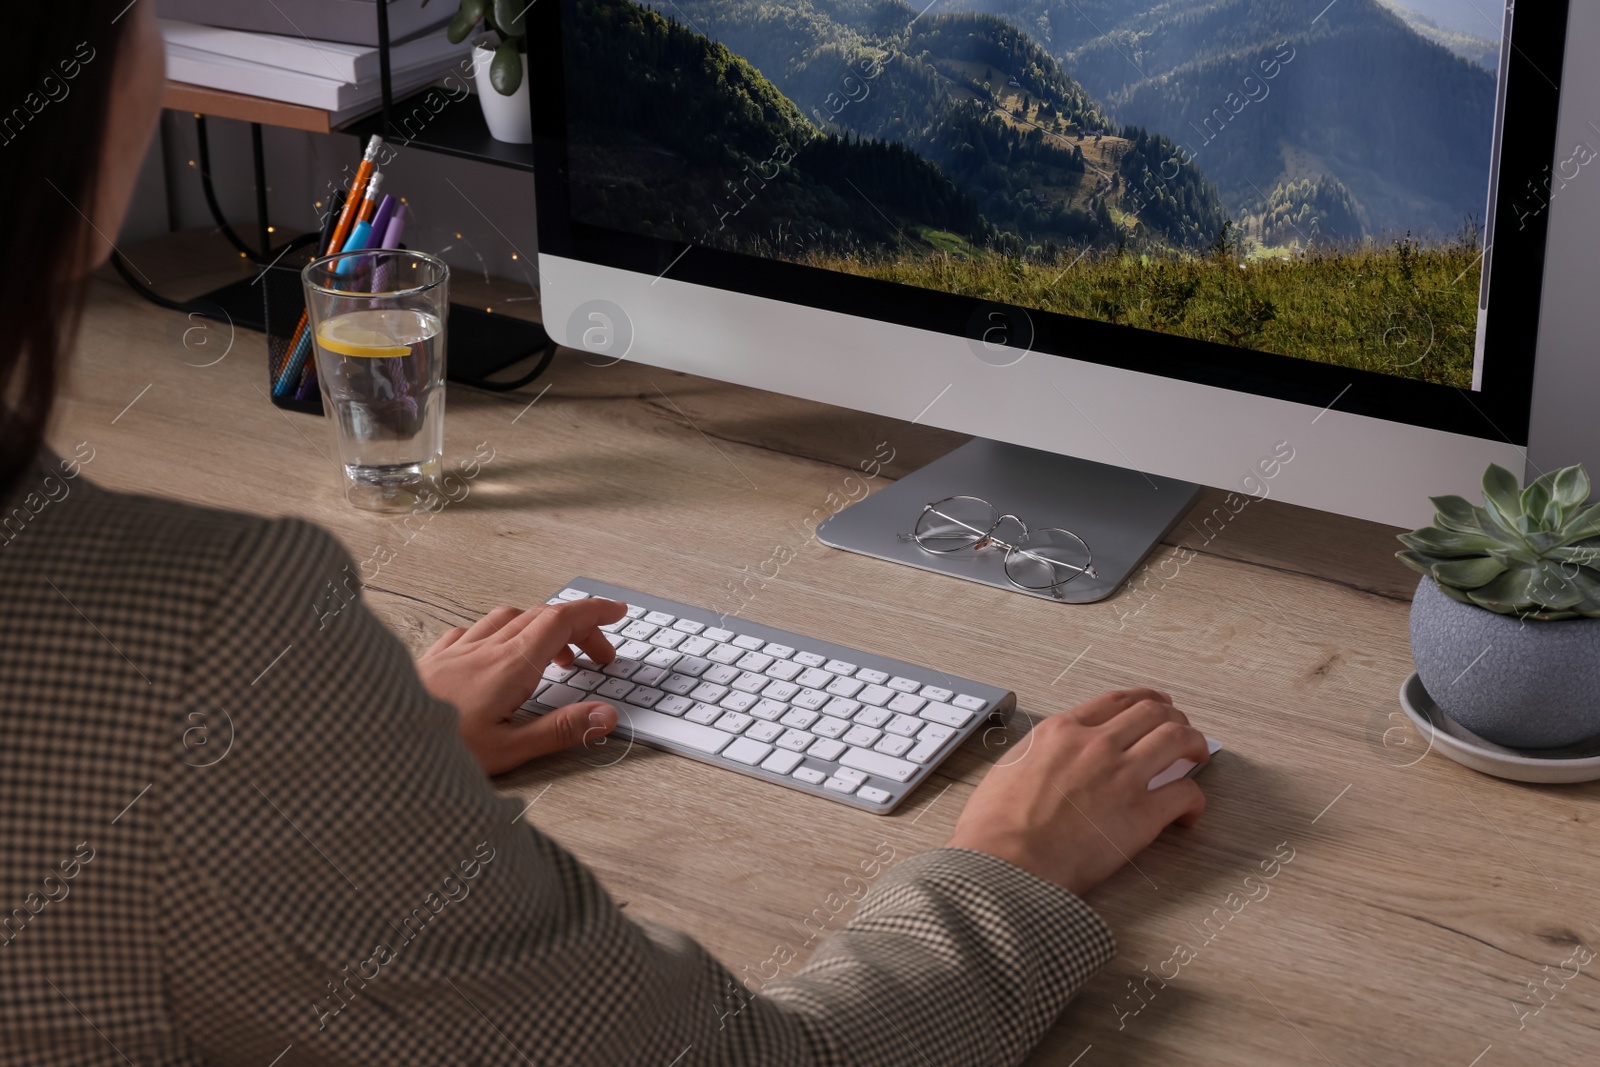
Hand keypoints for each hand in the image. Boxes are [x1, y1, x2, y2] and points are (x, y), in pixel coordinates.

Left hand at [417, 598, 628, 774]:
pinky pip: (474, 629)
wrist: (374, 740)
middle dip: (578, 629)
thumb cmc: (436, 749)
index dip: (595, 612)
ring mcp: (458, 650)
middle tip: (597, 657)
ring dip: (540, 627)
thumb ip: (561, 731)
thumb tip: (605, 716)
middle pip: (543, 617)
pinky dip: (499, 633)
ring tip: (551, 656)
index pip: (562, 621)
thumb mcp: (509, 750)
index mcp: (510, 666)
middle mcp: (485, 649)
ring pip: (508, 617)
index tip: (617, 612)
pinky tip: (495, 654)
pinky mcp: (434, 658)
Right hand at [945, 689, 1208, 897]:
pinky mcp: (1141, 815)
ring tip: (1198, 756)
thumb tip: (1051, 758)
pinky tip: (1188, 812)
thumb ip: (1039, 754)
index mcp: (1060, 731)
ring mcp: (1122, 776)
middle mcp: (1095, 745)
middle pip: (1152, 713)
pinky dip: (1194, 799)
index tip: (1155, 704)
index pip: (1114, 701)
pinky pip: (1185, 793)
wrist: (1004, 863)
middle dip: (1174, 718)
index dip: (1143, 699)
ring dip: (1194, 744)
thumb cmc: (996, 827)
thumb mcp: (1009, 768)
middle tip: (1182, 730)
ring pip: (1177, 739)